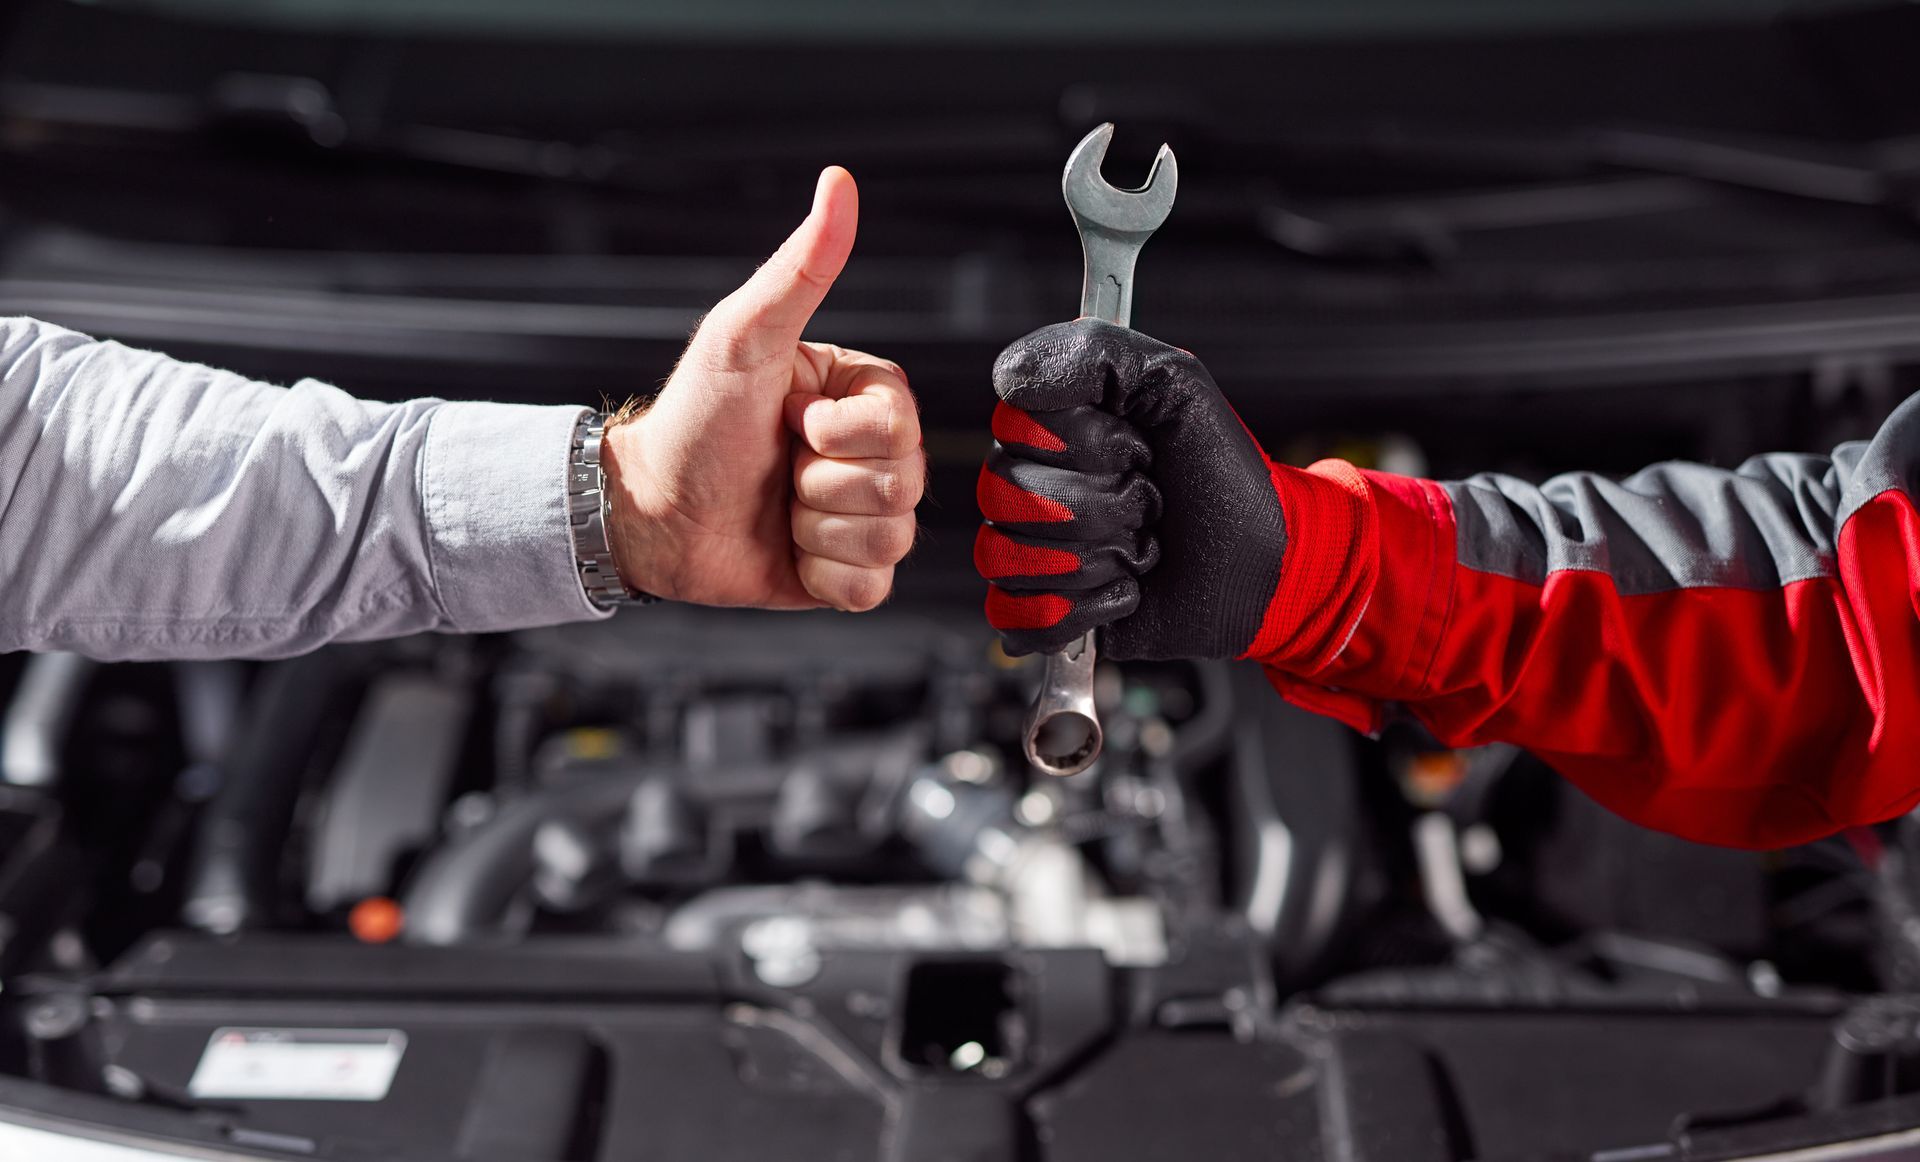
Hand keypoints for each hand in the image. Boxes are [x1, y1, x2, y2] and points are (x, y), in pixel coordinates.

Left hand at [601, 168, 923, 610]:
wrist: (647, 512)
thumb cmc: (693, 419)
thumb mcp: (745, 336)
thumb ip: (801, 266)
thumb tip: (839, 183)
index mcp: (862, 396)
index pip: (900, 424)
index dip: (840, 433)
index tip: (789, 419)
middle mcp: (869, 455)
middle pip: (904, 485)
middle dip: (824, 485)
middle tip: (777, 468)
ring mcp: (860, 516)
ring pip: (891, 539)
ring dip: (817, 530)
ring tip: (776, 509)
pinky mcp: (843, 574)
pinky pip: (871, 589)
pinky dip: (821, 576)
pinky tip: (786, 551)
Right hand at [976, 319, 1287, 658]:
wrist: (1263, 565)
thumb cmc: (1222, 477)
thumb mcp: (1176, 387)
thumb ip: (1096, 354)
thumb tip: (1013, 378)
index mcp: (1051, 428)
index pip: (1015, 425)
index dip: (1088, 443)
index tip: (1142, 449)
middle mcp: (1030, 484)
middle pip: (1008, 493)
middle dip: (1101, 506)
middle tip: (1150, 505)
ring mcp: (1030, 551)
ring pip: (1007, 556)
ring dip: (1097, 559)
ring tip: (1141, 551)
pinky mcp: (1038, 614)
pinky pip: (1014, 615)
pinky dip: (1080, 611)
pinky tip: (1123, 593)